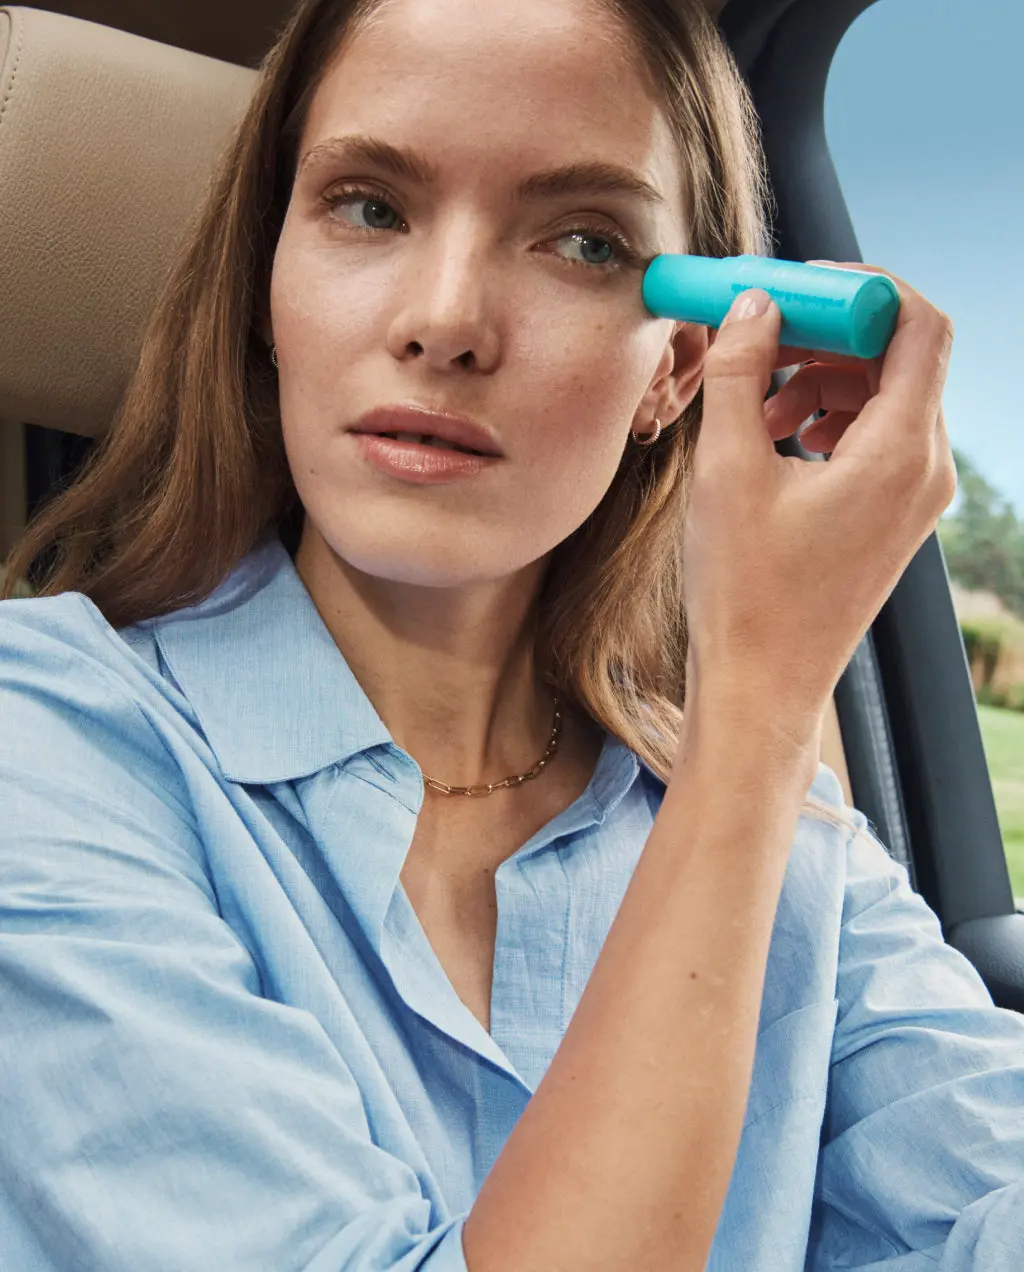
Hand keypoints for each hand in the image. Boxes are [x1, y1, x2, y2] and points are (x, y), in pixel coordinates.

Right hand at [680, 263, 956, 740]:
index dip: (861, 288)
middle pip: (901, 356)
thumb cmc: (745, 593)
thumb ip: (740, 372)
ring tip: (757, 401)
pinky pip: (876, 438)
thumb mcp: (727, 470)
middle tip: (764, 329)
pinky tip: (775, 436)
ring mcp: (914, 498)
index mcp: (900, 453)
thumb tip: (753, 306)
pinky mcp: (893, 517)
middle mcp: (925, 471)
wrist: (761, 686)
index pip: (918, 324)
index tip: (798, 287)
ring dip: (824, 377)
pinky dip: (829, 418)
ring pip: (885, 396)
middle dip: (830, 333)